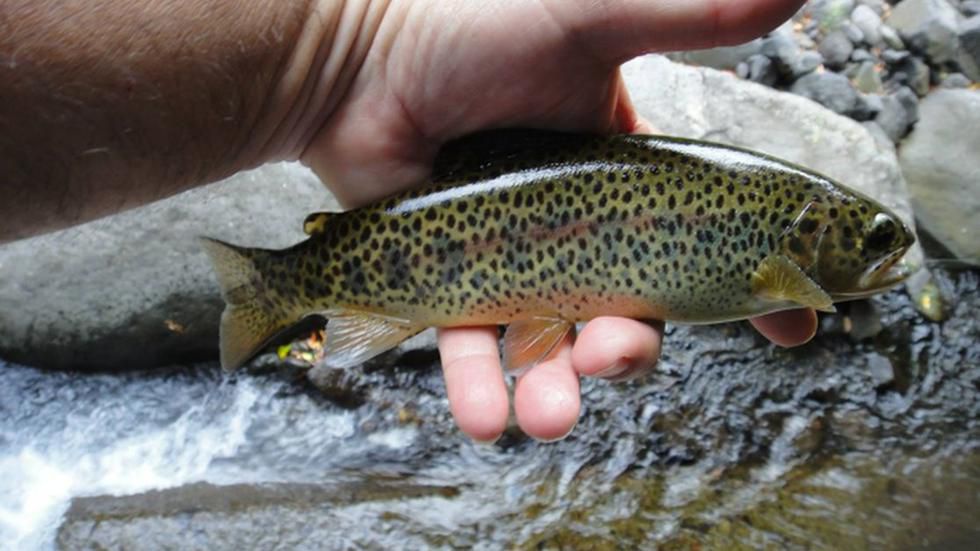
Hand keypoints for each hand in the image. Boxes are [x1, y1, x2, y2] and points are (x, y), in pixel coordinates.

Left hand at [299, 0, 811, 441]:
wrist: (353, 64)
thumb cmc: (464, 34)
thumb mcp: (587, 21)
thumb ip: (686, 15)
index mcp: (619, 180)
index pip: (699, 242)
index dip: (750, 286)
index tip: (793, 324)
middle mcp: (573, 231)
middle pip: (624, 313)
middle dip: (629, 350)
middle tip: (617, 356)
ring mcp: (509, 266)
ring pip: (548, 348)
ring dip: (556, 390)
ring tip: (546, 414)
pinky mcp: (448, 289)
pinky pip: (468, 350)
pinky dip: (477, 388)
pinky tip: (487, 417)